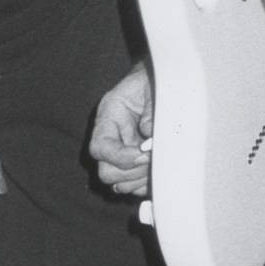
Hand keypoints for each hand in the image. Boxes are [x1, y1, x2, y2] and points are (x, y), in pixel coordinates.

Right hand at [89, 63, 151, 197]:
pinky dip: (148, 183)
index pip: (99, 147)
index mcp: (109, 117)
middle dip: (132, 171)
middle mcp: (112, 139)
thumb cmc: (156, 80)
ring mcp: (123, 154)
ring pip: (120, 184)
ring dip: (141, 179)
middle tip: (155, 158)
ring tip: (161, 162)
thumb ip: (150, 112)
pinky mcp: (136, 164)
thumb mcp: (152, 88)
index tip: (144, 153)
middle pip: (106, 172)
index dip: (120, 157)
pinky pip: (136, 187)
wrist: (165, 78)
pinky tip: (164, 168)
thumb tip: (150, 140)